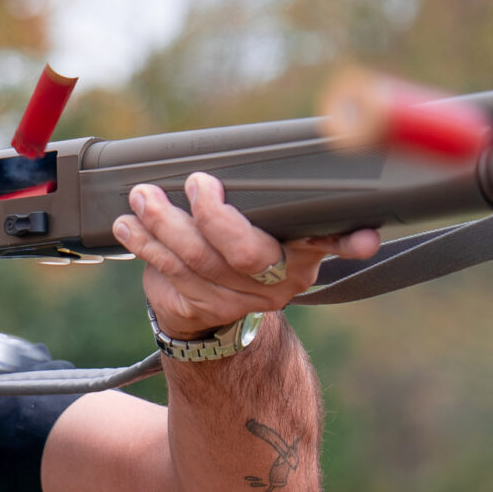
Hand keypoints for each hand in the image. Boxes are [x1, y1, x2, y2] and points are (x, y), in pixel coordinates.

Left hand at [112, 172, 382, 340]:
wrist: (215, 320)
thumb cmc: (247, 246)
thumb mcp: (275, 228)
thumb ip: (286, 204)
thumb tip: (324, 171)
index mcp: (303, 257)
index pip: (327, 244)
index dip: (345, 242)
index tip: (366, 237)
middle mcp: (274, 284)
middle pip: (244, 253)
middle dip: (214, 214)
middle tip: (196, 182)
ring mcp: (234, 302)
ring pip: (196, 261)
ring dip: (164, 223)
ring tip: (142, 196)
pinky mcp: (196, 309)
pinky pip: (167, 274)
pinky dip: (143, 245)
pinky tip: (127, 226)